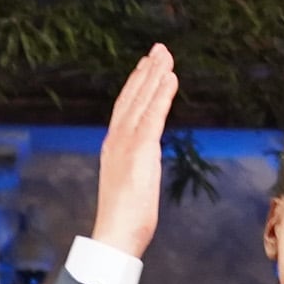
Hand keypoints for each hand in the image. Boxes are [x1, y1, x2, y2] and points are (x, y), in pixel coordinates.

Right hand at [92, 44, 176, 256]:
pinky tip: (170, 77)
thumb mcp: (130, 185)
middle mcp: (117, 140)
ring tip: (166, 55)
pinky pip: (153, 116)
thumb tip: (143, 163)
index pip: (125, 109)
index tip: (145, 67)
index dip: (136, 86)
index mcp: (114, 147)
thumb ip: (135, 167)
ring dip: (155, 75)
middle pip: (132, 98)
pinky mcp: (140, 150)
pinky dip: (162, 94)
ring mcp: (127, 143)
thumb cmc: (124, 218)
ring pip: (142, 101)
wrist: (114, 234)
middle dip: (146, 72)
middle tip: (159, 50)